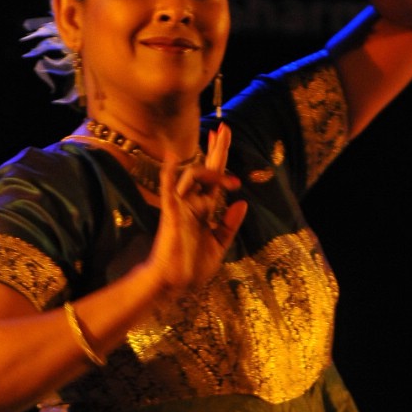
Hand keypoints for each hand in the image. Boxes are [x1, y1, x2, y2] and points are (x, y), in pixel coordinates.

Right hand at [147, 121, 246, 294]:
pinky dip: (169, 172)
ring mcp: (180, 206)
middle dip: (217, 149)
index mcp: (204, 210)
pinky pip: (168, 188)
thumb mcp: (219, 246)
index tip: (224, 137)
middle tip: (225, 128)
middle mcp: (192, 203)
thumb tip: (242, 202)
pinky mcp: (171, 213)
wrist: (175, 283)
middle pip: (205, 169)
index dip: (219, 157)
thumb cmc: (192, 267)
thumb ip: (229, 225)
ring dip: (213, 172)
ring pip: (193, 175)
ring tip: (229, 180)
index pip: (213, 178)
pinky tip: (170, 156)